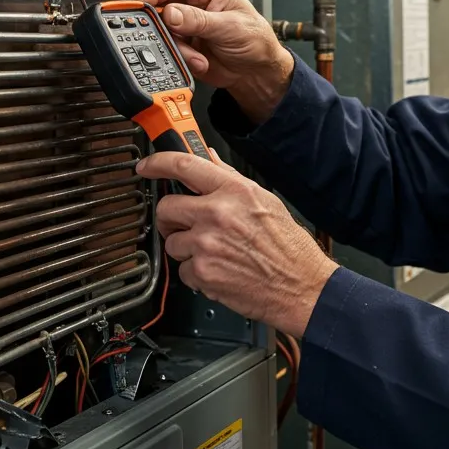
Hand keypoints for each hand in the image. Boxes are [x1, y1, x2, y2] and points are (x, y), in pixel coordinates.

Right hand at [136, 0, 293, 122]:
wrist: (256, 72)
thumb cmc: (255, 41)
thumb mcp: (230, 27)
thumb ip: (199, 20)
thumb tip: (171, 13)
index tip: (142, 4)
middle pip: (160, 4)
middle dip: (164, 26)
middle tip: (168, 37)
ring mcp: (185, 22)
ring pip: (161, 29)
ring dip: (177, 46)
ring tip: (198, 56)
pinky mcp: (181, 41)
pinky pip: (167, 47)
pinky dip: (180, 57)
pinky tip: (199, 61)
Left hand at [138, 150, 337, 337]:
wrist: (301, 288)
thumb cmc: (290, 248)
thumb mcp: (266, 202)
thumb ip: (231, 180)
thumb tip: (209, 160)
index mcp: (234, 192)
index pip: (184, 166)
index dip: (158, 163)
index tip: (146, 167)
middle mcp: (217, 214)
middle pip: (166, 207)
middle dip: (172, 218)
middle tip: (187, 225)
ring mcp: (206, 245)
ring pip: (171, 242)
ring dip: (186, 249)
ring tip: (215, 253)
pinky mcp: (202, 273)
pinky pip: (182, 270)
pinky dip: (196, 273)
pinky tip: (219, 271)